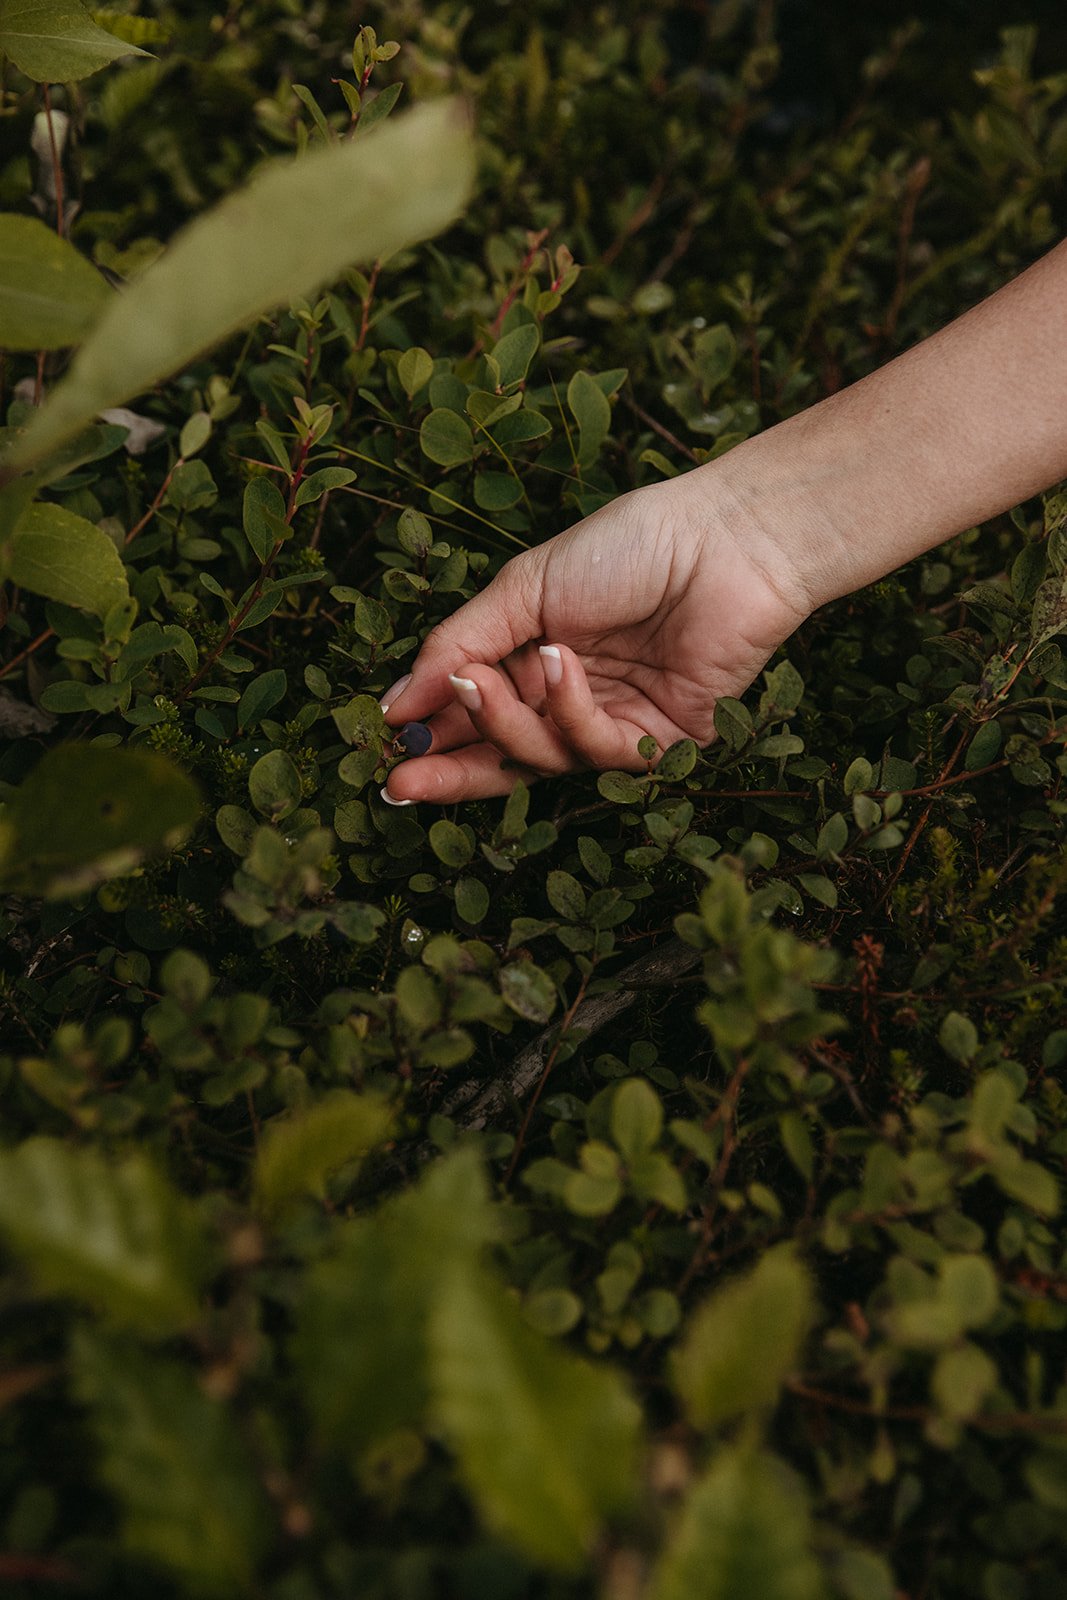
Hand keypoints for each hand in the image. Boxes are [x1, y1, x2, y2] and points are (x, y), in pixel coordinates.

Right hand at [379, 473, 813, 802]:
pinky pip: (600, 752)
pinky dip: (570, 711)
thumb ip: (460, 643)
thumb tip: (396, 702)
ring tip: (489, 680)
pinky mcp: (665, 743)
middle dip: (452, 771)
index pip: (476, 715)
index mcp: (535, 658)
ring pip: (544, 757)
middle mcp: (573, 698)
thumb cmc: (629, 547)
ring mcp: (617, 722)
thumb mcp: (525, 588)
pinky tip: (560, 666)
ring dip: (509, 721)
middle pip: (504, 756)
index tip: (385, 750)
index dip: (434, 737)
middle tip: (402, 780)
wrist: (724, 540)